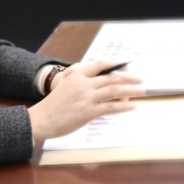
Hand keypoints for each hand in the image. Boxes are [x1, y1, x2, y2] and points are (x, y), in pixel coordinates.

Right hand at [28, 59, 144, 144]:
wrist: (42, 119)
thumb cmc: (53, 105)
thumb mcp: (66, 86)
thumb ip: (81, 82)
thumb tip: (99, 83)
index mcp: (77, 75)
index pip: (100, 64)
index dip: (116, 64)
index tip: (127, 67)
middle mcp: (84, 84)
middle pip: (111, 77)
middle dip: (129, 78)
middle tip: (140, 80)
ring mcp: (87, 98)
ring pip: (114, 90)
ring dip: (131, 90)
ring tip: (142, 91)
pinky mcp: (89, 112)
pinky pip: (110, 107)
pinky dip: (123, 106)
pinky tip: (131, 107)